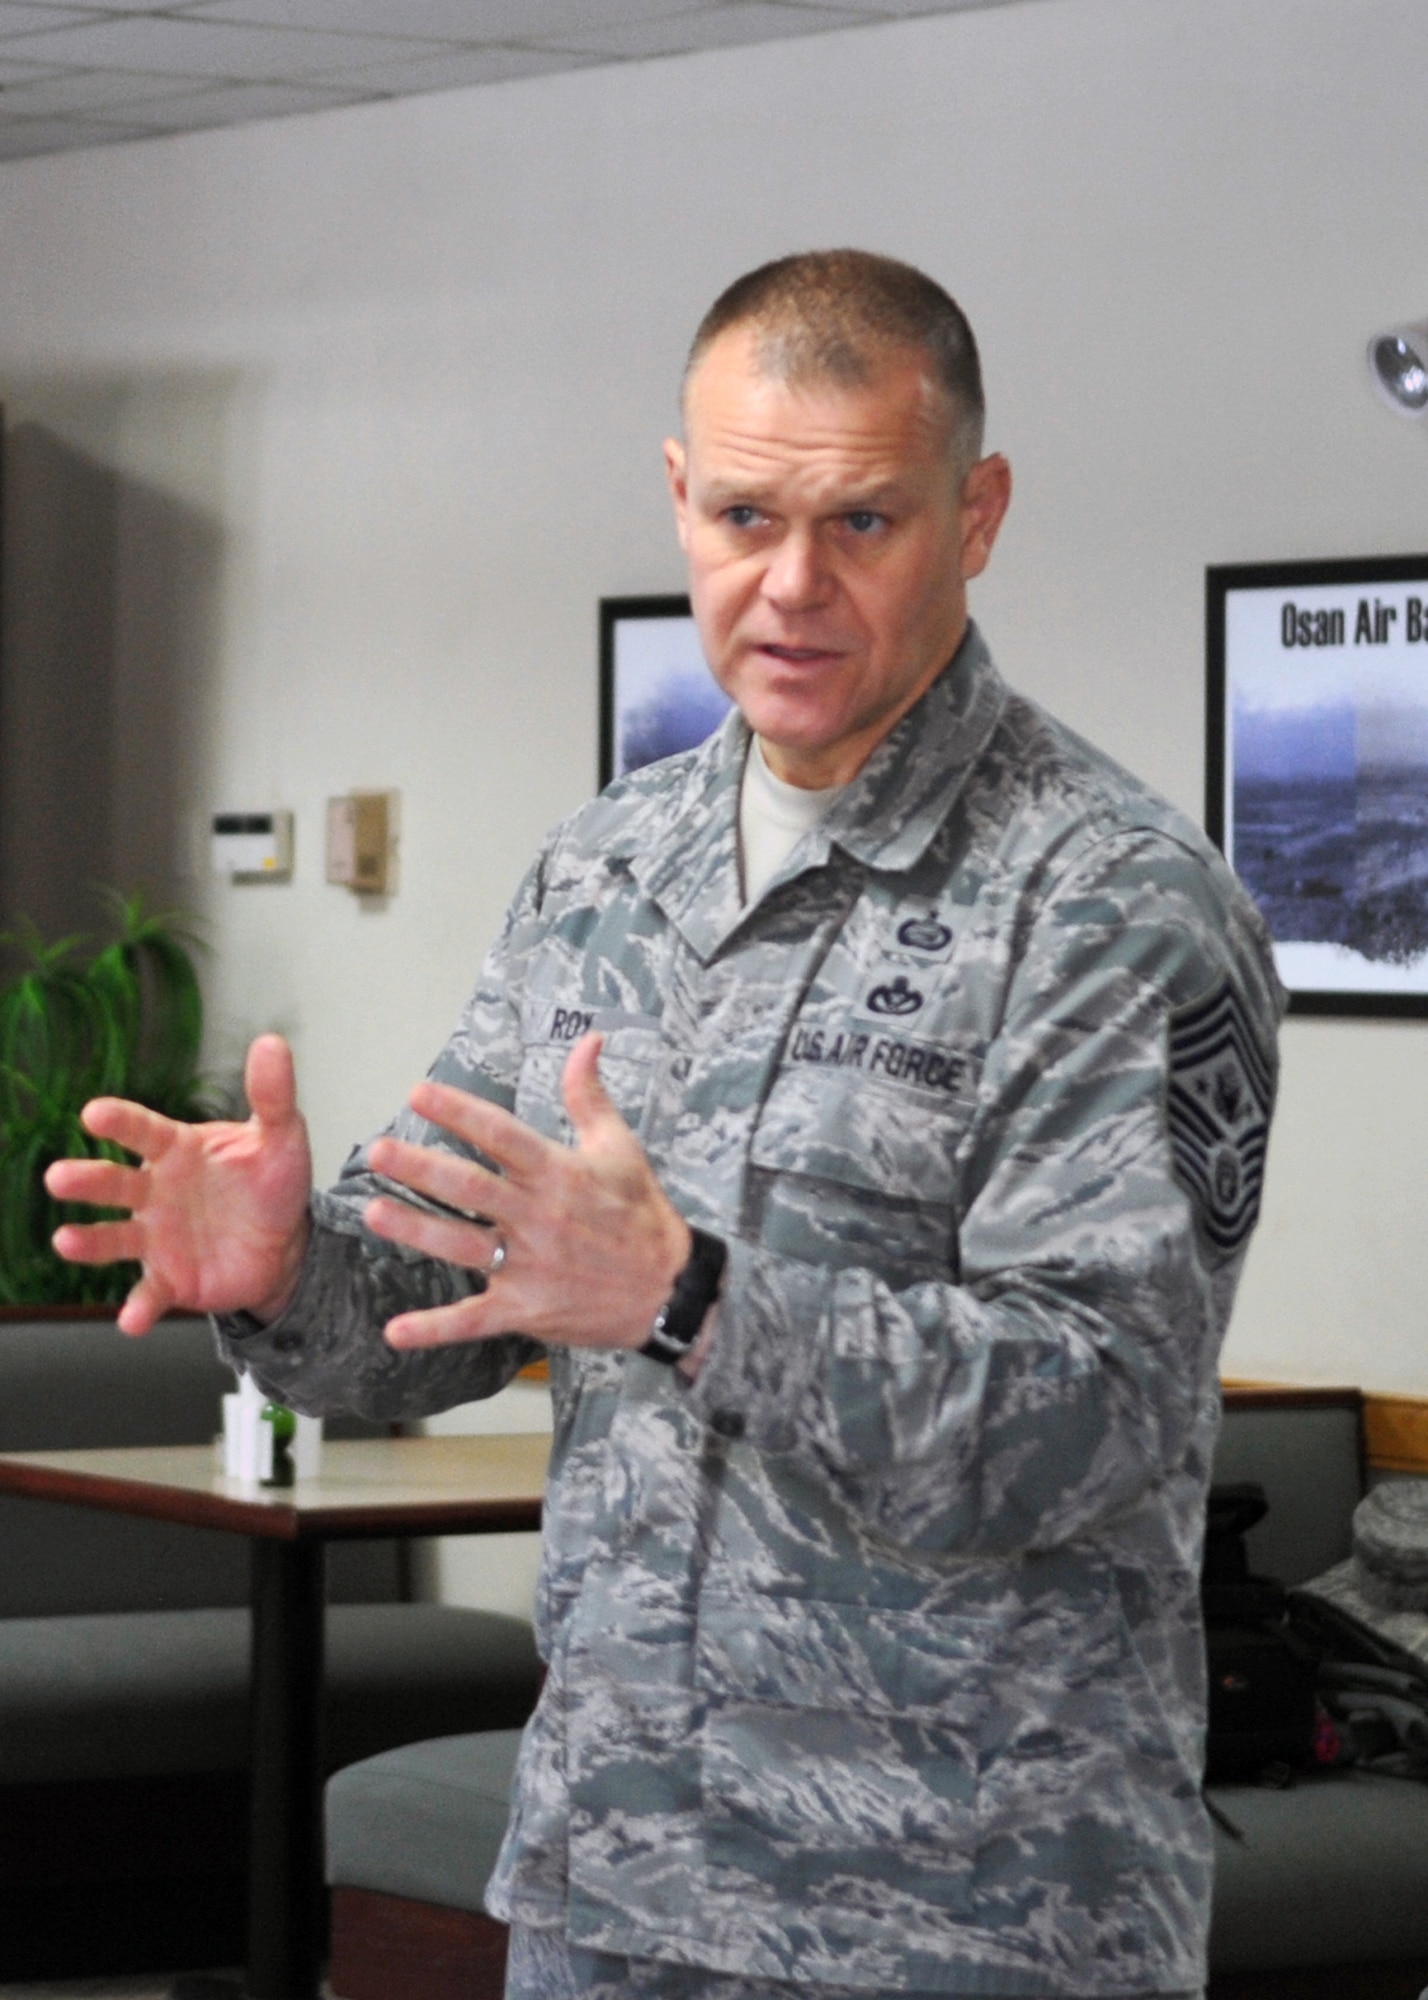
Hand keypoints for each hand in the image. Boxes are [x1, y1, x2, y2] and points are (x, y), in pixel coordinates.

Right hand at [44, 1034, 313, 1336]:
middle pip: (114, 1183)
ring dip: (88, 1241)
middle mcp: (154, 1191)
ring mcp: (156, 1236)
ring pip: (114, 1238)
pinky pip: (148, 1294)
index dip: (120, 1122)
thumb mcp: (281, 1138)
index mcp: (177, 1150)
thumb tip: (271, 1042)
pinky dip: (138, 1308)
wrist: (284, 1244)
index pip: (143, 1131)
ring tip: (65, 1241)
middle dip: (86, 1180)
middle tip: (58, 1178)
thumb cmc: (270, 1183)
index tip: (94, 1113)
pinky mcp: (168, 1278)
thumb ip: (272, 1095)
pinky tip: (130, 1321)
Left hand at [365, 1032, 690, 1350]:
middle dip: (420, 1168)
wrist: (669, 1290)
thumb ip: (589, 1095)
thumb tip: (588, 1040)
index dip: (458, 1112)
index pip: (500, 1135)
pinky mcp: (525, 1309)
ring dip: (415, 1230)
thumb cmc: (641, 1215)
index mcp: (559, 1173)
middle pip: (470, 1187)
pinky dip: (434, 1328)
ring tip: (372, 1212)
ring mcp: (530, 1266)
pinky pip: (473, 1319)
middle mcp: (539, 1217)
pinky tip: (395, 1332)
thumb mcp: (620, 1148)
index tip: (418, 1094)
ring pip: (462, 1245)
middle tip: (377, 1152)